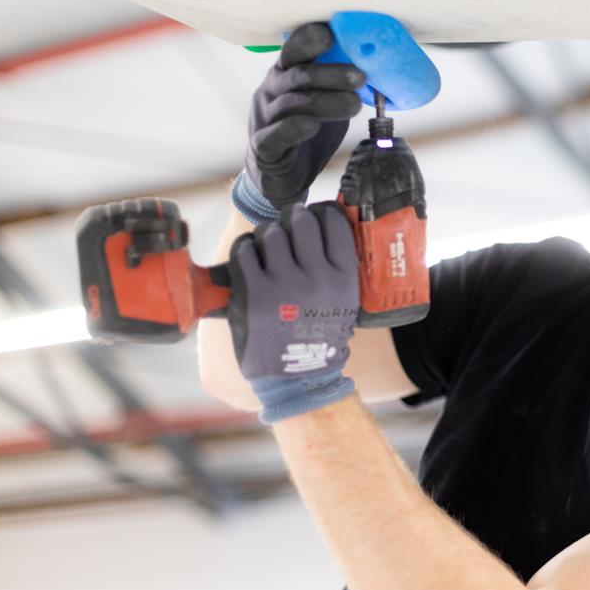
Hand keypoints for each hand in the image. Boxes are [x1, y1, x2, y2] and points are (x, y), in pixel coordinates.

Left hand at [227, 202, 359, 422]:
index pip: (334, 222)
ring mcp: (284, 283)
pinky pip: (244, 250)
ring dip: (266, 235)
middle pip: (301, 220)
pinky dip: (244, 250)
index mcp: (343, 278)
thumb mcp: (344, 301)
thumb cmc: (319, 336)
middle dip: (292, 219)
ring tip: (267, 248)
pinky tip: (249, 259)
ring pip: (270, 232)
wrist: (296, 378)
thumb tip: (322, 223)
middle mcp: (316, 277)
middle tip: (288, 226)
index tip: (316, 214)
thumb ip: (336, 267)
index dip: (322, 211)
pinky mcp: (254, 292)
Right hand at [245, 23, 366, 207]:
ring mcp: (264, 117)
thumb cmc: (305, 130)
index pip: (294, 50)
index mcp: (286, 74)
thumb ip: (341, 85)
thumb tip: (381, 69)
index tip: (331, 34)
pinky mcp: (263, 146)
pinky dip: (294, 128)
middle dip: (332, 74)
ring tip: (355, 105)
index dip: (309, 39)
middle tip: (361, 77)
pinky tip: (312, 125)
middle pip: (299, 75)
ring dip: (327, 102)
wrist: (280, 174)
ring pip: (293, 104)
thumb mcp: (325, 102)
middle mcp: (271, 90)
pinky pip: (275, 134)